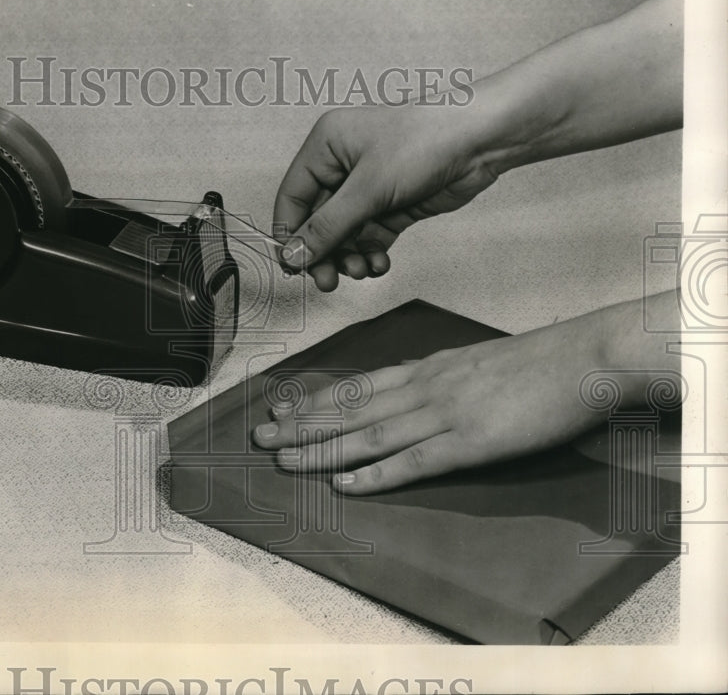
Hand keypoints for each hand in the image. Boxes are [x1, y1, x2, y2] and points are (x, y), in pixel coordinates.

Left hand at [250, 295, 679, 493]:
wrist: (582, 358)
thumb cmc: (536, 362)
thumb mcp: (475, 363)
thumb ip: (440, 379)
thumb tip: (411, 391)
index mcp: (427, 369)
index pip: (357, 386)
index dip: (315, 400)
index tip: (281, 408)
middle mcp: (423, 388)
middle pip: (350, 409)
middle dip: (301, 424)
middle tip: (259, 436)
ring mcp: (443, 414)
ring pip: (367, 434)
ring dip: (321, 449)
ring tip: (282, 459)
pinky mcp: (468, 442)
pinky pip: (411, 462)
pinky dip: (374, 474)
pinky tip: (344, 484)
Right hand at [274, 0, 682, 292]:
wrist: (484, 139)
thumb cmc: (424, 142)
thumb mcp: (368, 188)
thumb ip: (327, 226)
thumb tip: (292, 256)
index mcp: (326, 146)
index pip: (292, 197)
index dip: (290, 234)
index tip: (294, 268)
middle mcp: (343, 166)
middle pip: (317, 221)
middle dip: (323, 252)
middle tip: (328, 281)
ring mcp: (369, 187)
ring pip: (344, 234)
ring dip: (349, 257)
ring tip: (362, 271)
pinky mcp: (393, 204)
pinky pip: (370, 237)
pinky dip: (371, 254)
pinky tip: (380, 265)